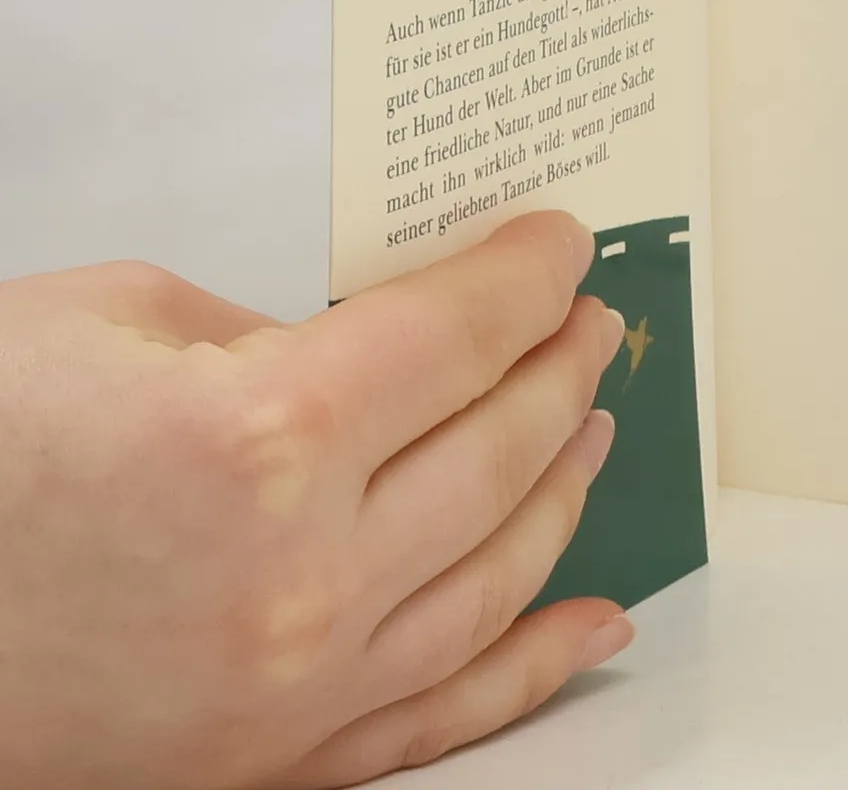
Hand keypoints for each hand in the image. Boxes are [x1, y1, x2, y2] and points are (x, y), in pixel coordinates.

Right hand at [0, 214, 632, 788]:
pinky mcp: (264, 764)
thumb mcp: (113, 319)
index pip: (460, 335)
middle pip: (497, 447)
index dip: (526, 277)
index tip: (558, 248)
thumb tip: (382, 349)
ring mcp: (288, 687)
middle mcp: (298, 574)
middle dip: (560, 365)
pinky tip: (594, 619)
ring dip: (563, 487)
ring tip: (593, 420)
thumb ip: (272, 331)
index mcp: (263, 436)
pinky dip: (532, 665)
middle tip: (588, 318)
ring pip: (494, 572)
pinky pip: (440, 717)